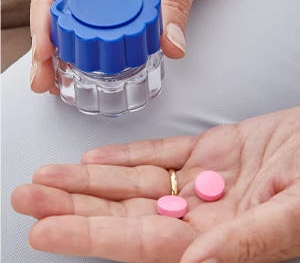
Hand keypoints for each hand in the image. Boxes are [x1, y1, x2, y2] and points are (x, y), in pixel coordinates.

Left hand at [12, 107, 299, 262]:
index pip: (141, 243)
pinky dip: (128, 157)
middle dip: (74, 206)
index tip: (45, 232)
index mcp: (219, 239)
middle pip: (125, 212)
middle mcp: (203, 213)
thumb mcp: (293, 214)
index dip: (91, 236)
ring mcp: (203, 179)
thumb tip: (195, 262)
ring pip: (135, 182)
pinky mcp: (210, 151)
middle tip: (29, 198)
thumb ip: (245, 242)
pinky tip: (96, 161)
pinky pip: (161, 155)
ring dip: (91, 179)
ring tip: (49, 176)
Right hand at [30, 0, 235, 92]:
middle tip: (46, 74)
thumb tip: (170, 45)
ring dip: (66, 44)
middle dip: (48, 40)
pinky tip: (86, 57)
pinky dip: (91, 39)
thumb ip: (175, 5)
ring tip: (59, 74)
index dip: (44, 16)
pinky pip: (99, 15)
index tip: (46, 51)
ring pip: (76, 10)